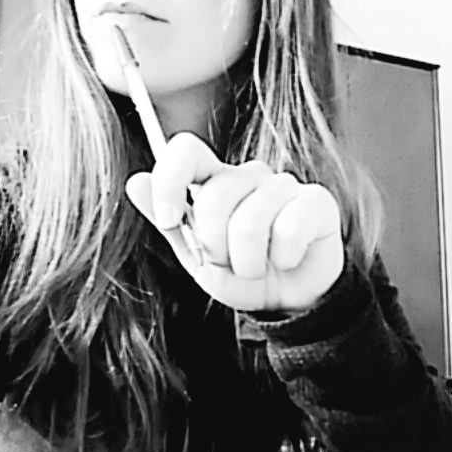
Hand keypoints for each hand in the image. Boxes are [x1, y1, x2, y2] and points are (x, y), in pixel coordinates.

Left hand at [125, 132, 344, 312]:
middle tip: (229, 263)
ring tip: (256, 268)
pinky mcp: (317, 202)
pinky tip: (287, 259)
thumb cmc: (241, 273)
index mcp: (215, 181)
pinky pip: (289, 228)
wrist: (289, 301)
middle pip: (215, 197)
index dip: (170, 181)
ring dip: (248, 263)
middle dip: (214, 246)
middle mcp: (249, 176)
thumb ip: (167, 220)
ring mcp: (285, 185)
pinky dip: (282, 257)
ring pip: (250, 221)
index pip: (186, 150)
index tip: (170, 219)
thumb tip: (135, 182)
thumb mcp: (195, 255)